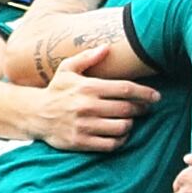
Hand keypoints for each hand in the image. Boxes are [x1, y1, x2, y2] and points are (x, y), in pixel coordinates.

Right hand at [30, 44, 159, 151]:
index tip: (156, 96)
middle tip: (144, 108)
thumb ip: (87, 58)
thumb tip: (107, 47)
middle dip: (140, 109)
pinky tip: (120, 133)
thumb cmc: (56, 90)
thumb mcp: (67, 69)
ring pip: (122, 127)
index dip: (145, 93)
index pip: (125, 90)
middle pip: (127, 109)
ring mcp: (85, 126)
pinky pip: (112, 144)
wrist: (35, 114)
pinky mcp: (83, 142)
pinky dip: (121, 139)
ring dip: (130, 124)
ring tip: (129, 119)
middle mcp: (88, 106)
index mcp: (88, 87)